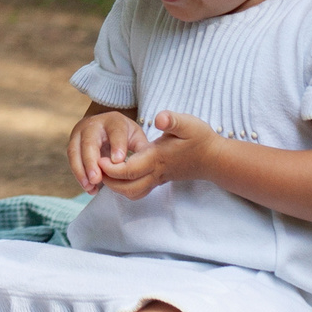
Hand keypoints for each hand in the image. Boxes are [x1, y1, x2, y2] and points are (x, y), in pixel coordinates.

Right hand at [68, 108, 150, 191]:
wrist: (104, 125)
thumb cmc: (124, 134)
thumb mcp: (136, 137)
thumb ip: (141, 149)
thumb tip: (145, 164)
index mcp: (113, 121)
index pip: (115, 132)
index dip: (117, 145)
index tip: (119, 161)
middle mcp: (93, 125)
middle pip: (89, 142)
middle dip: (91, 161)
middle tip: (97, 178)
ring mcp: (79, 134)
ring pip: (75, 151)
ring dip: (81, 171)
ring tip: (90, 186)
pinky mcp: (72, 145)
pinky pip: (72, 160)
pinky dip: (79, 175)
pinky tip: (89, 188)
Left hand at [97, 110, 216, 199]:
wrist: (215, 159)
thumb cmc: (201, 139)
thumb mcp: (188, 123)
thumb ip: (172, 121)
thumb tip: (159, 118)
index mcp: (156, 159)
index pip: (127, 170)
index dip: (110, 168)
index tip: (98, 157)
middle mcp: (155, 172)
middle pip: (126, 188)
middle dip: (108, 180)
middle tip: (96, 165)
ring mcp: (157, 179)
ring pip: (132, 193)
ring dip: (115, 186)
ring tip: (104, 169)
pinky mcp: (159, 179)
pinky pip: (138, 190)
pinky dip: (125, 186)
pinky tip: (119, 171)